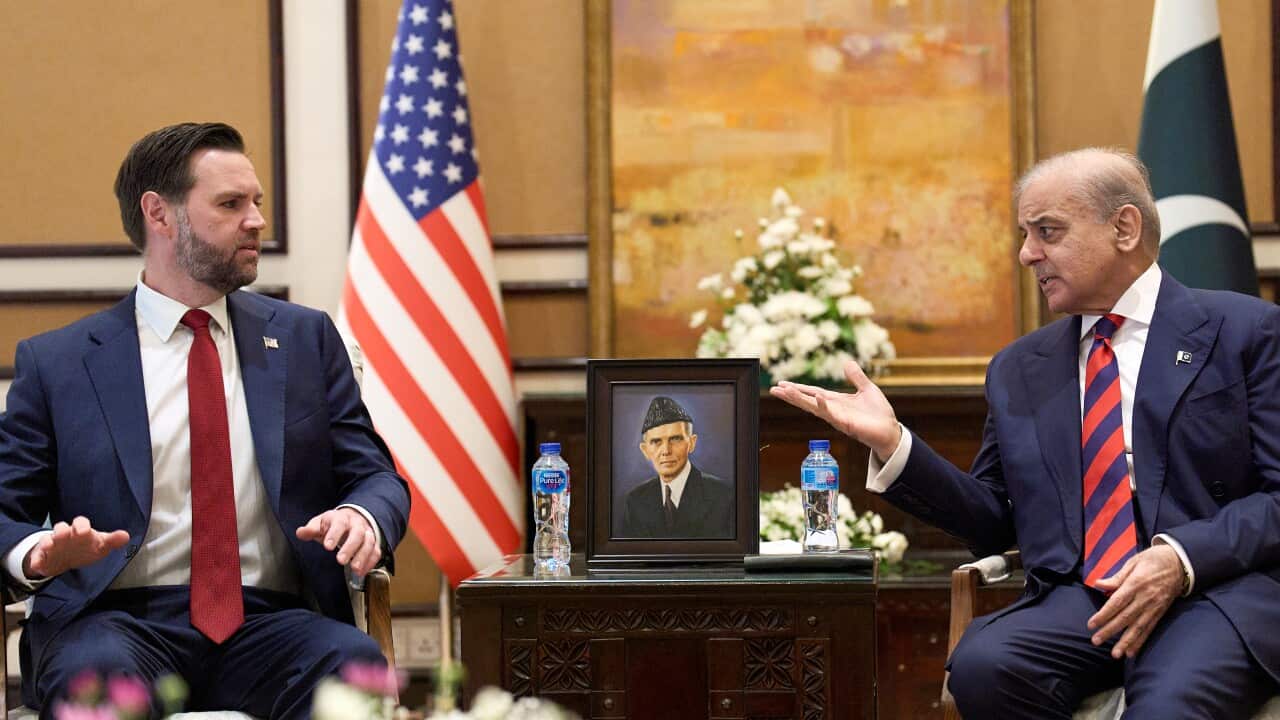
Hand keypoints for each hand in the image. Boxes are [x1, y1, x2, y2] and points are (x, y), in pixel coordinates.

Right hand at [24, 516, 129, 579]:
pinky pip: (37, 557)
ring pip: (47, 539)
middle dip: (62, 530)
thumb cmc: (86, 548)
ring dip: (47, 542)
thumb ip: (112, 541)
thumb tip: (126, 536)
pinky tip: (37, 564)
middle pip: (61, 528)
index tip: (84, 530)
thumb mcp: (101, 545)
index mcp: (80, 530)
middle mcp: (65, 534)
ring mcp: (52, 544)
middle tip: (64, 534)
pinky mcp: (42, 556)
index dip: (82, 525)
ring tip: (49, 546)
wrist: (67, 558)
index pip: (80, 522)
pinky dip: (36, 560)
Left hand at [296, 508, 380, 575]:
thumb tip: (300, 532)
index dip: (334, 534)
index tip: (327, 546)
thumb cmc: (334, 524)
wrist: (353, 519)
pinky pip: (375, 552)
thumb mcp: (320, 524)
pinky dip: (370, 562)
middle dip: (350, 547)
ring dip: (362, 556)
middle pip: (357, 533)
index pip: (339, 523)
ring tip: (355, 569)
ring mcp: (366, 533)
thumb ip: (311, 530)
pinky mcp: (373, 543)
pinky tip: (362, 572)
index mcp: (341, 518)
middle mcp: (356, 524)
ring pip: (369, 542)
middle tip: (341, 560)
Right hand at [769, 360, 901, 459]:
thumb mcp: (867, 389)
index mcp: (836, 401)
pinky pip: (831, 414)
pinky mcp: (845, 424)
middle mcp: (832, 409)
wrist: (890, 431)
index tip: (782, 384)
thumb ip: (856, 377)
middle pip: (807, 401)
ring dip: (799, 399)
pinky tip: (817, 397)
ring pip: (813, 407)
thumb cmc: (879, 413)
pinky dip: (823, 405)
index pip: (812, 392)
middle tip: (773, 389)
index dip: (798, 388)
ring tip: (785, 391)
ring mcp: (837, 417)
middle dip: (790, 395)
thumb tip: (847, 362)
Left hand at [1086, 545, 1183, 657]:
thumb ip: (1117, 577)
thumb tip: (1099, 584)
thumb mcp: (1134, 561)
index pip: (1116, 602)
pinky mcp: (1161, 612)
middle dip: (1110, 631)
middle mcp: (1145, 597)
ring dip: (1126, 642)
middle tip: (1096, 641)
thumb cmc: (1153, 559)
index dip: (1104, 615)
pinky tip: (1132, 652)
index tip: (1091, 625)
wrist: (1180, 563)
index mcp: (1136, 583)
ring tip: (1115, 654)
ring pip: (1138, 627)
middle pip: (1125, 617)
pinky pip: (1149, 629)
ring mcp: (1154, 607)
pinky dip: (1140, 641)